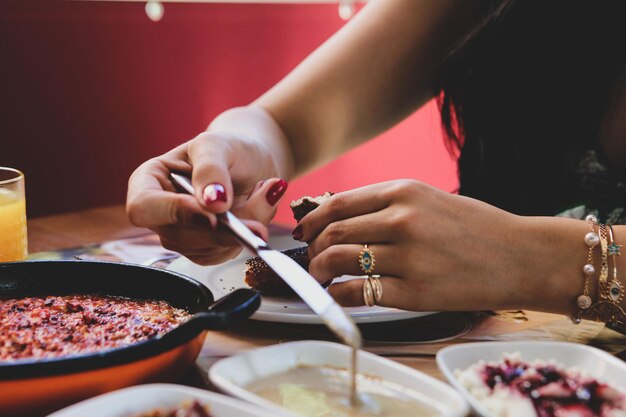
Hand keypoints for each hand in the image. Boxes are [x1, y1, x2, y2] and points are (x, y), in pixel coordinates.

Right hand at [126, 131, 287, 264]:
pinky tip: (259, 209)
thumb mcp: (217, 145)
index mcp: (149, 182)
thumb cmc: (228, 148)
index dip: (174, 212)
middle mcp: (161, 214)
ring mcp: (183, 235)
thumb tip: (212, 203)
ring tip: (263, 193)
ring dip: (242, 227)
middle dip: (221, 227)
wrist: (253, 162)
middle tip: (258, 208)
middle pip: (178, 237)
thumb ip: (211, 169)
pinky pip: (225, 253)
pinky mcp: (207, 249)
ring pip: (207, 248)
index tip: (210, 212)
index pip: (144, 208)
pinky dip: (248, 234)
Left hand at [295, 180, 528, 311]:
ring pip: (340, 260)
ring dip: (320, 271)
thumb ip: (386, 206)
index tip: (304, 233)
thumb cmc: (476, 228)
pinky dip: (341, 295)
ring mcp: (409, 256)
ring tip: (322, 278)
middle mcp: (402, 219)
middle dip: (313, 248)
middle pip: (333, 232)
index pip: (338, 204)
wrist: (522, 256)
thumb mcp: (430, 200)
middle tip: (312, 260)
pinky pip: (360, 292)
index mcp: (403, 191)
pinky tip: (342, 296)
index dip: (312, 220)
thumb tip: (339, 220)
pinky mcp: (417, 292)